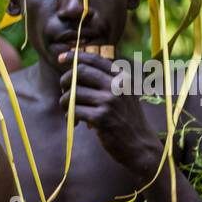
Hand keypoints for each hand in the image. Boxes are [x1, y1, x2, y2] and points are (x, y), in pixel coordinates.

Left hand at [59, 50, 160, 180]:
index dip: (74, 56)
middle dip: (65, 81)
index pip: (94, 59)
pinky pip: (74, 111)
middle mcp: (118, 85)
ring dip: (65, 103)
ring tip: (70, 111)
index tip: (61, 58)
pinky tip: (76, 123)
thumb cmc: (126, 118)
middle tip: (65, 92)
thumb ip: (106, 80)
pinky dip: (70, 117)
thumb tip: (75, 65)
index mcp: (123, 76)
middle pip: (78, 72)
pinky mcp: (102, 118)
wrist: (140, 145)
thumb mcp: (123, 94)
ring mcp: (110, 101)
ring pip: (72, 93)